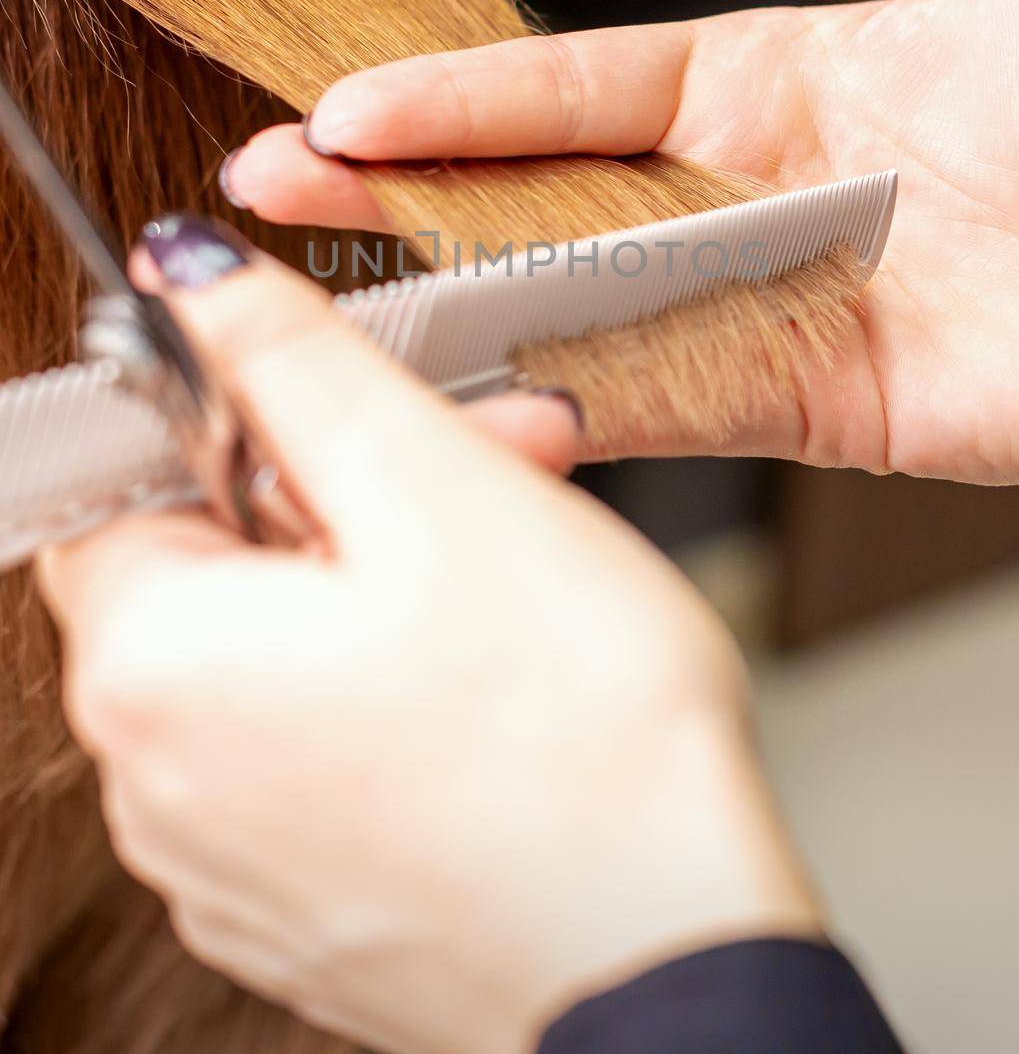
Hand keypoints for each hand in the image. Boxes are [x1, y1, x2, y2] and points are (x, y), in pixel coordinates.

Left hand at [39, 226, 818, 1053]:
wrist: (676, 963)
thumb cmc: (578, 739)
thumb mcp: (433, 485)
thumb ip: (291, 361)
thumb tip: (184, 275)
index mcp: (152, 668)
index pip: (123, 479)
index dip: (244, 419)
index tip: (346, 413)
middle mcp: (158, 780)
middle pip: (218, 565)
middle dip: (347, 490)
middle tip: (480, 465)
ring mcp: (228, 856)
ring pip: (280, 653)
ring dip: (382, 580)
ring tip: (516, 567)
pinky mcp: (306, 900)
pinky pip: (318, 746)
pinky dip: (389, 685)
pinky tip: (499, 669)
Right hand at [224, 0, 1018, 484]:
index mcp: (775, 84)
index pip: (576, 88)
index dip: (459, 98)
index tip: (345, 103)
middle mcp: (749, 197)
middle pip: (547, 199)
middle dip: (405, 198)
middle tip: (274, 190)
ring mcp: (765, 303)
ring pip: (581, 304)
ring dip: (455, 305)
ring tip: (328, 303)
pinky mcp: (807, 400)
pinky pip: (669, 403)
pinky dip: (574, 405)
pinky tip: (479, 395)